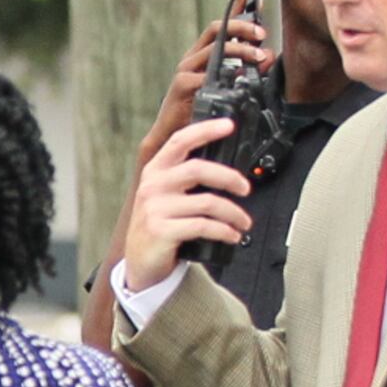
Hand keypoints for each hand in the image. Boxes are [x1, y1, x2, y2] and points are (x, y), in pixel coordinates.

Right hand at [118, 115, 253, 296]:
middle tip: (245, 188)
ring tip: (243, 222)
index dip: (205, 130)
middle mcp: (153, 186)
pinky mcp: (161, 231)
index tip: (228, 125)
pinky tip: (232, 235)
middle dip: (230, 178)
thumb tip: (227, 169)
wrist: (141, 261)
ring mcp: (155, 209)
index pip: (180, 141)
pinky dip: (224, 231)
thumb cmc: (160, 224)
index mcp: (155, 171)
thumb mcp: (166, 195)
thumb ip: (186, 178)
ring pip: (207, 202)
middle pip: (198, 169)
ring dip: (233, 213)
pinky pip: (203, 226)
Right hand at [135, 3, 272, 167]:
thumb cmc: (199, 111)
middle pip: (219, 29)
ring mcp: (186, 70)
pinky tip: (237, 79)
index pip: (221, 24)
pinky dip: (226, 74)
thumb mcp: (229, 87)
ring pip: (216, 49)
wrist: (173, 137)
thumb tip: (269, 55)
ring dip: (240, 50)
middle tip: (262, 35)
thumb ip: (249, 70)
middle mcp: (193, 58)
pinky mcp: (183, 85)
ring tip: (259, 57)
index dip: (235, 7)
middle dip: (243, 28)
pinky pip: (207, 74)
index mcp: (203, 55)